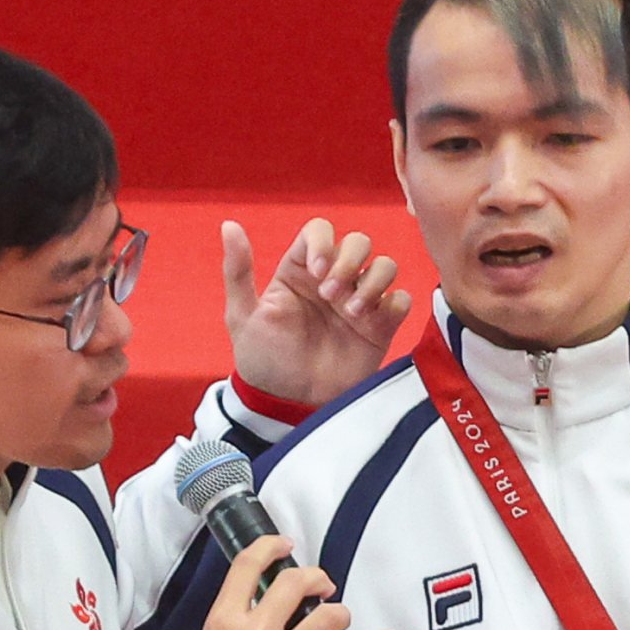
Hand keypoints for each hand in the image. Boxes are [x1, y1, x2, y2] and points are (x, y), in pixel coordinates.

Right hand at [152, 534, 391, 629]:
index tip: (284, 545)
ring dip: (338, 612)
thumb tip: (260, 609)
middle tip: (321, 585)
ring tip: (337, 617)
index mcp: (224, 621)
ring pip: (328, 617)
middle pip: (296, 583)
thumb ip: (233, 624)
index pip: (249, 566)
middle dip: (316, 578)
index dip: (271, 546)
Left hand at [226, 217, 410, 409]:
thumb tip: (229, 225)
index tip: (315, 270)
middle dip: (349, 261)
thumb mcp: (242, 315)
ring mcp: (358, 303)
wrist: (288, 404)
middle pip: (358, 241)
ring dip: (372, 282)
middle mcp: (332, 281)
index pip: (320, 231)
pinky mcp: (379, 328)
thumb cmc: (263, 360)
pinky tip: (372, 322)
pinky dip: (394, 303)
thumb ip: (238, 271)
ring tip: (352, 312)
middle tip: (331, 295)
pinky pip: (401, 300)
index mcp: (300, 271)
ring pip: (385, 265)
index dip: (322, 242)